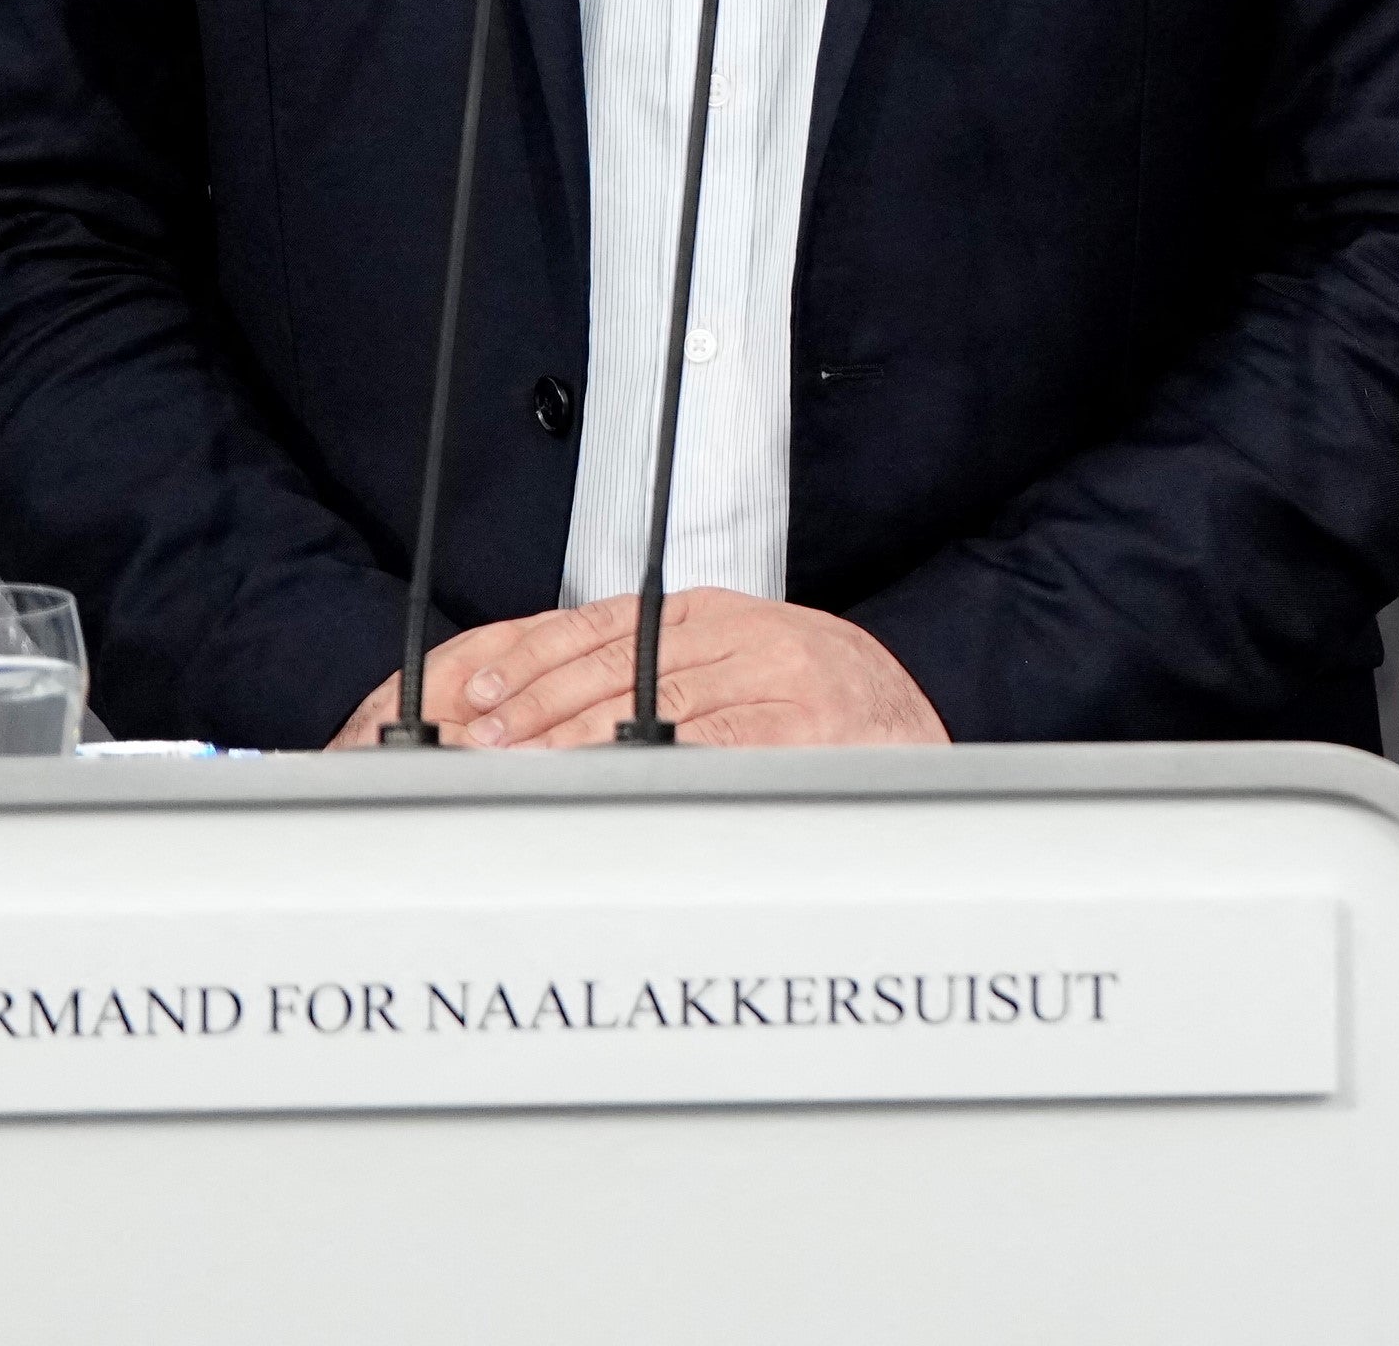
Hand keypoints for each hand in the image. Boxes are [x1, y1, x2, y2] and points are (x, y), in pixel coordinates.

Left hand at [327, 591, 946, 750]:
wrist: (921, 746)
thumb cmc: (832, 717)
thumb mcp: (749, 670)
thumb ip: (670, 678)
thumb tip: (563, 715)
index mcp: (722, 616)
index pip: (604, 627)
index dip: (531, 662)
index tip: (477, 696)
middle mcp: (744, 636)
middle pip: (612, 668)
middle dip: (532, 710)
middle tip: (477, 745)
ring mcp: (773, 678)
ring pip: (646, 705)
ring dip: (568, 743)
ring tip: (513, 771)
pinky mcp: (798, 726)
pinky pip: (703, 744)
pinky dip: (643, 765)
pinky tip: (596, 784)